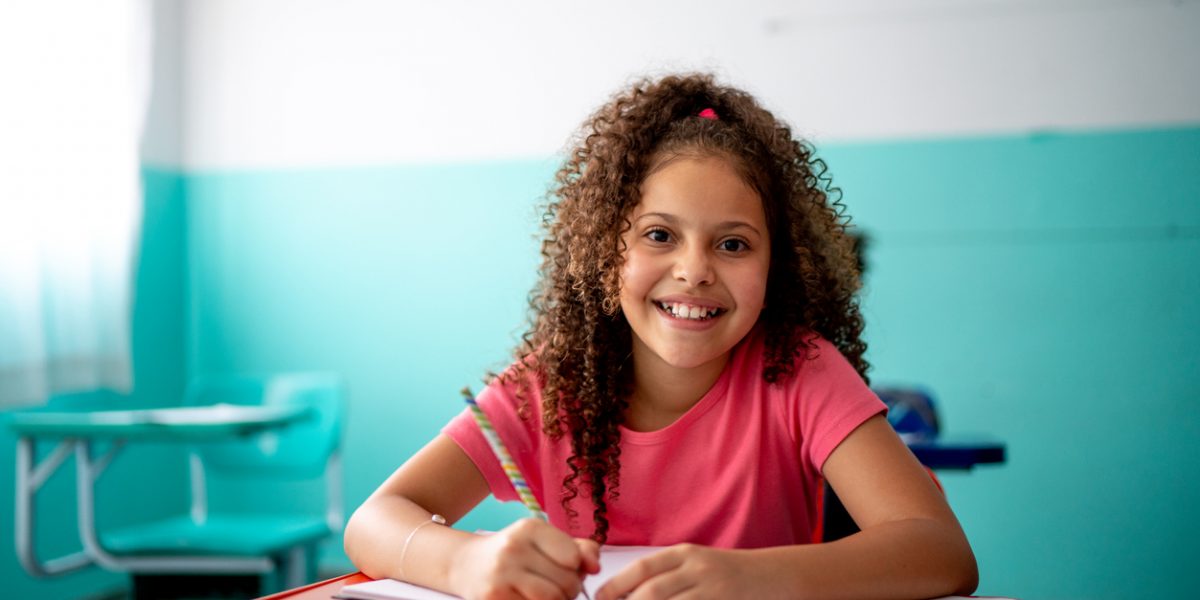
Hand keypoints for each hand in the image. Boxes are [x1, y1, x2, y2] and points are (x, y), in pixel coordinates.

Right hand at [450, 518, 600, 599]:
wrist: (466, 564)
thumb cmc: (514, 553)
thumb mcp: (543, 541)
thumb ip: (578, 549)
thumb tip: (595, 567)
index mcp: (530, 528)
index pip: (573, 556)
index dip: (577, 568)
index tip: (566, 568)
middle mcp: (513, 548)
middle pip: (566, 581)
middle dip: (569, 590)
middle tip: (556, 587)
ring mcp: (501, 575)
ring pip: (552, 599)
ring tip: (546, 596)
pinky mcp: (493, 598)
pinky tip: (529, 599)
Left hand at [595, 544, 761, 599]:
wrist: (775, 577)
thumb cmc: (727, 575)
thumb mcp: (696, 566)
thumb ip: (666, 578)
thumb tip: (626, 595)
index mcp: (684, 554)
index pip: (642, 569)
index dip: (616, 586)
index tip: (599, 599)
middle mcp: (697, 568)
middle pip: (652, 592)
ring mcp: (713, 589)